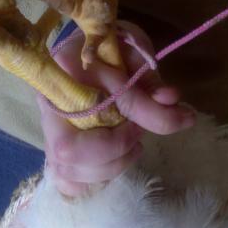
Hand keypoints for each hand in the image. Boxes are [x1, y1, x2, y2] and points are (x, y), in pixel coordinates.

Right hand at [39, 21, 196, 196]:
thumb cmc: (114, 47)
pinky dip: (93, 180)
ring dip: (111, 166)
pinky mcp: (51, 147)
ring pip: (69, 169)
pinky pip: (65, 180)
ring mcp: (46, 127)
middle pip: (70, 151)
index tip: (181, 118)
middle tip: (138, 134)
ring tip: (130, 144)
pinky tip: (111, 162)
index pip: (106, 103)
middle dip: (116, 150)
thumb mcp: (137, 54)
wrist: (88, 47)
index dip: (146, 118)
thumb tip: (171, 101)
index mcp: (68, 66)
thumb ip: (151, 81)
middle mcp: (48, 101)